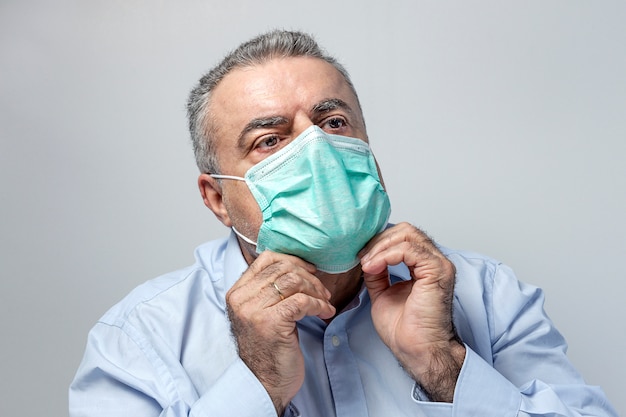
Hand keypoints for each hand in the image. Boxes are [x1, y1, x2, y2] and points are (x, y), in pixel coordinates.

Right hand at [225, 251, 335, 414]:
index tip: (310, 271)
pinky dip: (319, 304)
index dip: (293, 260)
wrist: (264, 382)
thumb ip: (269, 288)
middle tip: (322, 290)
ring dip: (316, 290)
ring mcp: (254, 311)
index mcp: (237, 292)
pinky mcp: (271, 323)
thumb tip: (298, 264)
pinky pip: (302, 301)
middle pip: (283, 268)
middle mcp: (241, 299)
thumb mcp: (262, 312)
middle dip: (309, 276)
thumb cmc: (268, 347)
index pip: (267, 258)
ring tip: (325, 301)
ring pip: (293, 281)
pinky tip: (325, 312)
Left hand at [359, 223, 464, 401]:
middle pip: (406, 230)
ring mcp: (439, 264)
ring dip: (380, 247)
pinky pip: (409, 249)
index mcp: (425, 266)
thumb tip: (367, 258)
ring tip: (367, 264)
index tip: (360, 256)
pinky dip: (387, 255)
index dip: (379, 242)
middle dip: (379, 241)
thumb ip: (378, 273)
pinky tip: (374, 267)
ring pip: (407, 235)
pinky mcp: (437, 271)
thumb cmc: (405, 329)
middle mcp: (435, 261)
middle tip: (362, 257)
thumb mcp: (382, 293)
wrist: (416, 350)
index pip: (403, 237)